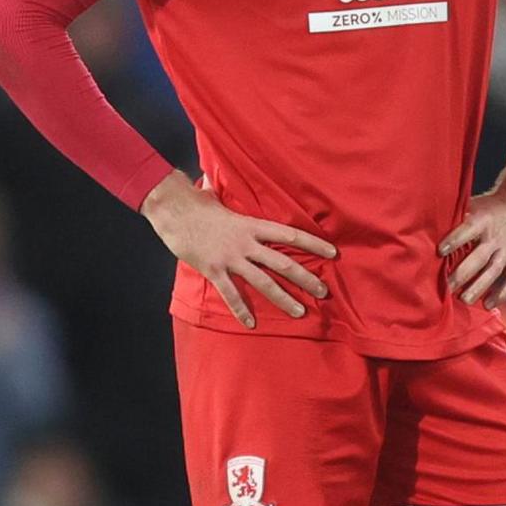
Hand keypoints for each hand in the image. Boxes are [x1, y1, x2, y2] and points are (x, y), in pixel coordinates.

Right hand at [141, 171, 332, 328]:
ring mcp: (230, 258)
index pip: (290, 235)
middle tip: (324, 292)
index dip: (313, 244)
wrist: (172, 210)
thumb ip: (234, 198)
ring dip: (283, 299)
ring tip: (299, 312)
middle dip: (306, 279)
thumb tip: (231, 182)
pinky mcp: (213, 270)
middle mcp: (246, 243)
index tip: (333, 252)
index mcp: (253, 225)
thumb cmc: (197, 204)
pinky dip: (241, 310)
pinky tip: (251, 323)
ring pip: (263, 282)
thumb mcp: (225, 199)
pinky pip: (231, 294)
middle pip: (283, 263)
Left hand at [441, 166, 505, 309]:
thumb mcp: (473, 205)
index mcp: (482, 220)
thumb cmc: (488, 209)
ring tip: (464, 299)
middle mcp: (495, 237)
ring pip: (494, 271)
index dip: (455, 239)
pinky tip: (488, 304)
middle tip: (447, 287)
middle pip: (479, 257)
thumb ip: (454, 217)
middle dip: (463, 273)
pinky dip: (502, 293)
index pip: (468, 229)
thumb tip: (422, 223)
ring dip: (479, 286)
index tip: (440, 251)